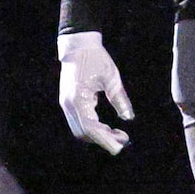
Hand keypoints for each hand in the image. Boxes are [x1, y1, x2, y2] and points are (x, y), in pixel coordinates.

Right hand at [56, 29, 133, 153]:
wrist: (79, 45)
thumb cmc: (96, 58)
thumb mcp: (112, 78)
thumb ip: (120, 99)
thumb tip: (129, 118)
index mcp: (78, 99)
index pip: (90, 128)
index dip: (105, 140)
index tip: (120, 147)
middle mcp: (68, 105)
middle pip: (84, 133)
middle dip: (104, 140)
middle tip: (124, 139)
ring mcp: (66, 105)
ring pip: (80, 130)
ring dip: (98, 136)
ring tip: (118, 134)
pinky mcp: (68, 103)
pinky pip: (79, 123)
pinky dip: (93, 129)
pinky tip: (107, 128)